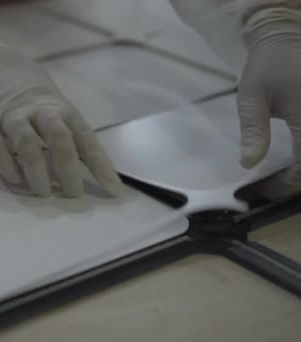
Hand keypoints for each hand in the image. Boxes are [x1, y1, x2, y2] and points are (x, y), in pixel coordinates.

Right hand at [0, 27, 123, 197]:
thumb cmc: (20, 88)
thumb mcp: (49, 101)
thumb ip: (64, 128)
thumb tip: (86, 165)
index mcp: (59, 106)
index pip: (85, 137)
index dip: (100, 164)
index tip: (114, 190)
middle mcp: (37, 108)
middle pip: (59, 138)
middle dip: (69, 169)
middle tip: (73, 194)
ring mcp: (9, 114)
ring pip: (27, 143)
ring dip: (38, 172)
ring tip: (42, 193)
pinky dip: (6, 164)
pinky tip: (14, 179)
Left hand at [237, 7, 300, 199]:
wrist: (284, 38)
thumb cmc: (267, 66)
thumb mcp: (252, 98)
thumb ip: (252, 130)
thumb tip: (249, 163)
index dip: (283, 187)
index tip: (260, 194)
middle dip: (296, 185)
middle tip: (269, 191)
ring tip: (281, 182)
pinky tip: (294, 165)